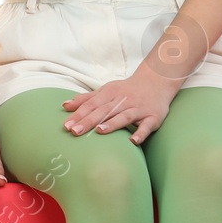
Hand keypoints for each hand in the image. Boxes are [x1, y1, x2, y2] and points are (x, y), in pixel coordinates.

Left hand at [62, 69, 177, 143]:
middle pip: (105, 111)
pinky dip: (141, 133)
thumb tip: (65, 106)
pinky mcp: (153, 117)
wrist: (157, 81)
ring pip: (125, 116)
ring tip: (100, 131)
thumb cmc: (126, 90)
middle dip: (89, 121)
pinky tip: (133, 141)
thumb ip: (86, 99)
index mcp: (110, 93)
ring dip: (113, 123)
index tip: (66, 126)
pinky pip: (147, 125)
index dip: (78, 115)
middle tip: (75, 131)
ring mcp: (139, 109)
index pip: (92, 105)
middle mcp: (124, 100)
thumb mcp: (105, 91)